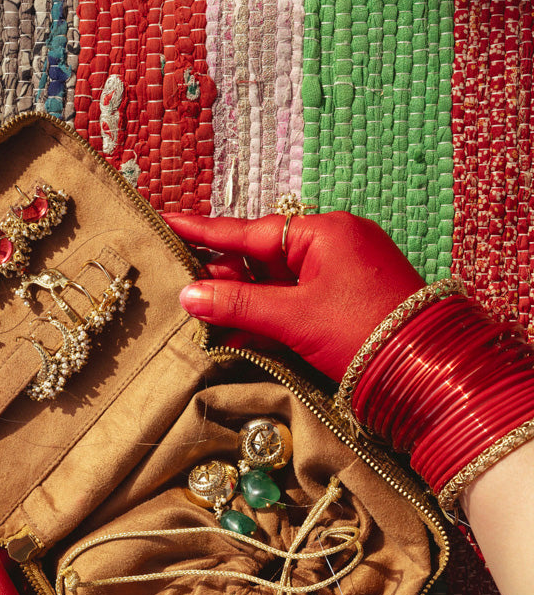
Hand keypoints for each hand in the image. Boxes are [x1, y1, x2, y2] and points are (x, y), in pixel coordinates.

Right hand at [165, 210, 424, 380]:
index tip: (166, 220)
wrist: (427, 373)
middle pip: (261, 257)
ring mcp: (340, 277)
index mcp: (325, 233)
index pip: (249, 230)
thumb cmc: (364, 333)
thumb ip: (239, 305)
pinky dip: (267, 319)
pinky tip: (235, 335)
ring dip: (241, 303)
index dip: (204, 231)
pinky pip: (294, 305)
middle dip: (222, 277)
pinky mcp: (344, 307)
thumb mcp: (294, 318)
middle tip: (180, 287)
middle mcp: (333, 247)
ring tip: (200, 315)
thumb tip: (189, 296)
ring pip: (276, 285)